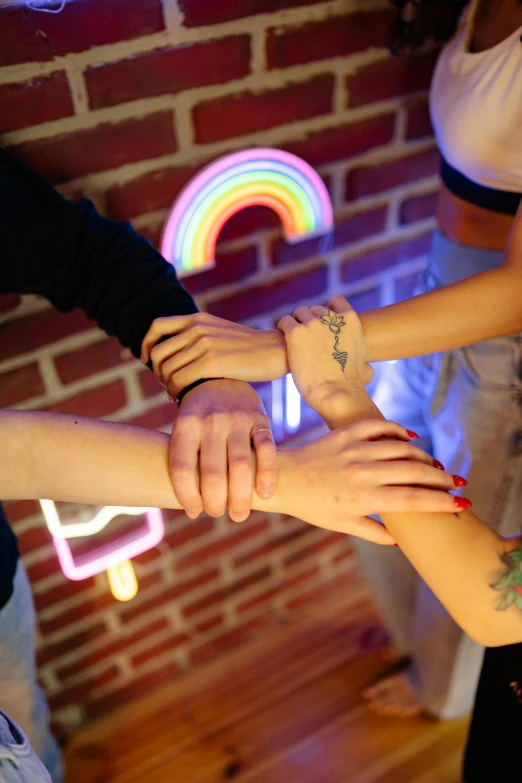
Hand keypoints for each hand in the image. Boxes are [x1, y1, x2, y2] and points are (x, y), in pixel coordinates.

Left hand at [141, 313, 288, 396]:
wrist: (278, 350)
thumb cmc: (250, 349)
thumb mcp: (222, 333)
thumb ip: (201, 337)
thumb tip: (179, 355)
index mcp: (198, 319)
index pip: (157, 326)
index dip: (146, 345)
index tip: (147, 360)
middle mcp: (197, 328)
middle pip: (157, 352)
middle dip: (157, 372)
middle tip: (167, 384)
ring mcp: (204, 344)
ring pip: (167, 369)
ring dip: (167, 386)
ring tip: (176, 394)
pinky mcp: (211, 362)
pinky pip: (179, 380)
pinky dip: (176, 392)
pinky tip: (183, 398)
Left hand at [169, 379, 276, 521]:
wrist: (220, 379)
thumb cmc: (198, 420)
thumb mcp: (183, 431)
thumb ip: (187, 463)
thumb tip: (193, 510)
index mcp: (186, 426)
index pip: (182, 468)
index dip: (187, 496)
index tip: (194, 511)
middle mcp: (211, 421)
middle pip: (212, 472)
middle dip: (215, 502)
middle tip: (218, 514)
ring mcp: (237, 419)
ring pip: (241, 465)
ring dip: (241, 497)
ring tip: (239, 515)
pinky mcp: (260, 420)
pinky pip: (267, 450)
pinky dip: (267, 475)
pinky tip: (265, 494)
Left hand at [277, 298, 372, 412]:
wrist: (335, 392)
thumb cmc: (351, 385)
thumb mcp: (366, 368)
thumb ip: (364, 361)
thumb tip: (367, 368)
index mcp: (350, 320)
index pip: (335, 301)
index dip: (328, 312)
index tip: (324, 325)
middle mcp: (331, 318)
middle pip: (314, 310)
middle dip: (311, 322)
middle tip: (308, 339)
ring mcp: (312, 324)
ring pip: (299, 314)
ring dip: (297, 324)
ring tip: (296, 341)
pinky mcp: (295, 333)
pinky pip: (285, 322)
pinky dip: (284, 328)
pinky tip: (286, 341)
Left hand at [279, 420, 463, 543]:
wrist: (283, 479)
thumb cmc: (313, 507)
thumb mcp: (343, 525)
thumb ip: (375, 533)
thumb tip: (403, 541)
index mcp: (363, 498)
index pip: (414, 500)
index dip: (442, 502)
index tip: (463, 504)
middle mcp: (362, 473)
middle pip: (415, 472)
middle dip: (443, 478)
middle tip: (459, 482)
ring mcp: (354, 450)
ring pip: (402, 448)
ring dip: (425, 457)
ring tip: (437, 465)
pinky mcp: (345, 433)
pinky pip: (379, 426)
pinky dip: (398, 430)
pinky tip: (411, 438)